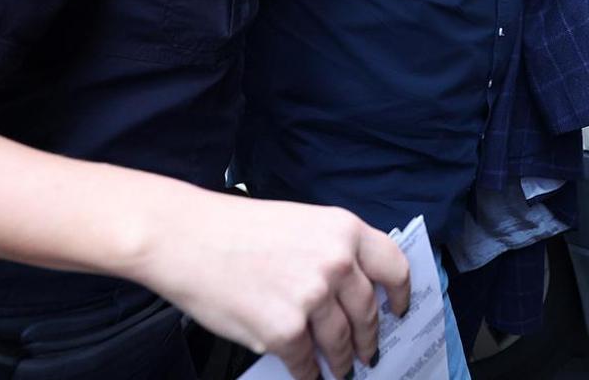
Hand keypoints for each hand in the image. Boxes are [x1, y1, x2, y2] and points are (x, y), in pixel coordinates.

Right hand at [139, 195, 409, 379]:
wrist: (186, 239)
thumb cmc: (236, 230)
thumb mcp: (302, 223)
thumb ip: (333, 251)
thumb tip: (355, 291)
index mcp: (344, 230)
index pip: (394, 266)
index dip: (402, 294)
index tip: (400, 310)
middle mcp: (336, 262)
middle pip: (369, 312)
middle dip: (370, 338)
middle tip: (369, 352)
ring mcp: (312, 298)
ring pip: (341, 342)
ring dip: (343, 360)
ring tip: (342, 368)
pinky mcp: (285, 331)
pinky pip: (307, 363)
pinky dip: (309, 374)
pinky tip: (308, 375)